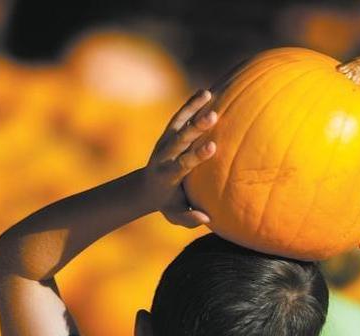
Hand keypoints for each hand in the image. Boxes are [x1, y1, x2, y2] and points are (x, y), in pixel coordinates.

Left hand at [146, 89, 218, 227]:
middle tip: (212, 116)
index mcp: (167, 175)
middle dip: (195, 128)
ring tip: (209, 94)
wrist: (146, 187)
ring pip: (179, 123)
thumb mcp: (174, 215)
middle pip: (180, 140)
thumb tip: (206, 218)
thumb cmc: (167, 203)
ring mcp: (165, 142)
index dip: (196, 156)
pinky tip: (207, 92)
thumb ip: (188, 219)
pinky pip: (180, 116)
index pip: (182, 164)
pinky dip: (191, 105)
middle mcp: (164, 156)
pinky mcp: (168, 133)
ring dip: (193, 109)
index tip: (212, 147)